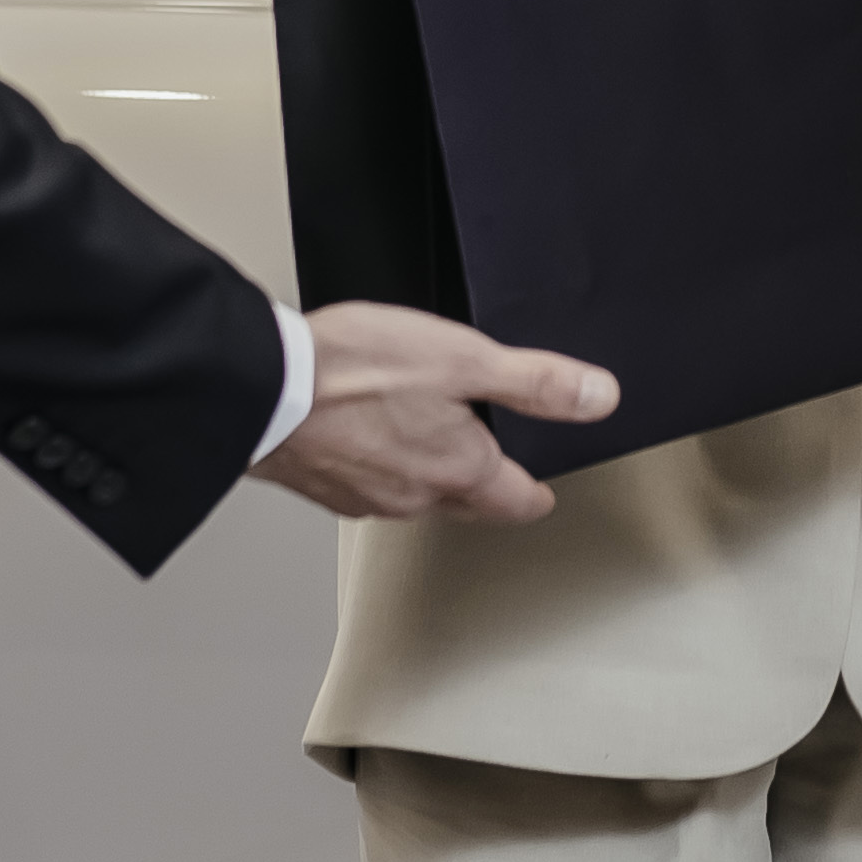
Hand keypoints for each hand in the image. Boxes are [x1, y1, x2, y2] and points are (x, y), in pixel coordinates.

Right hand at [248, 300, 619, 524]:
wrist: (263, 388)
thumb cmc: (352, 371)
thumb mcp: (463, 358)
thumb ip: (535, 382)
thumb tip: (599, 398)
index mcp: (459, 470)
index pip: (517, 500)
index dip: (535, 492)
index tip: (542, 491)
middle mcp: (416, 496)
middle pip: (467, 504)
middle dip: (486, 488)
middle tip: (497, 473)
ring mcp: (365, 497)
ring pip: (415, 496)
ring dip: (428, 474)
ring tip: (432, 443)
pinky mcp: (323, 488)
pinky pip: (368, 485)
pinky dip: (379, 465)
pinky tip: (369, 436)